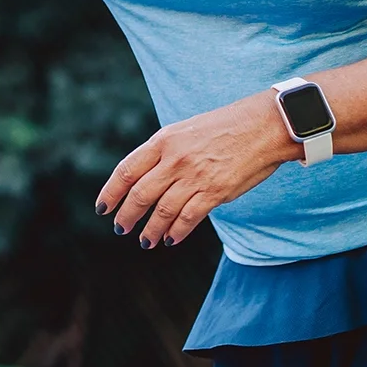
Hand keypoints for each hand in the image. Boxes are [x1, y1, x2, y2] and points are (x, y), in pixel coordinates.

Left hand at [96, 92, 299, 247]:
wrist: (264, 125)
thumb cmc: (224, 127)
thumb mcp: (185, 130)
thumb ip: (163, 153)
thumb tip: (144, 179)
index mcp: (163, 140)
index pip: (126, 170)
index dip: (111, 192)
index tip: (102, 208)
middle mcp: (174, 159)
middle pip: (140, 195)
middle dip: (127, 216)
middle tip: (121, 229)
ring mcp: (194, 176)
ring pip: (162, 211)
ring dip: (150, 230)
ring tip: (145, 241)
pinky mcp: (215, 192)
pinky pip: (188, 218)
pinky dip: (176, 231)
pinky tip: (170, 239)